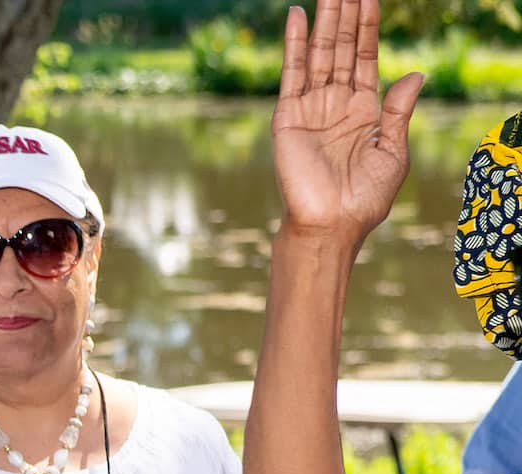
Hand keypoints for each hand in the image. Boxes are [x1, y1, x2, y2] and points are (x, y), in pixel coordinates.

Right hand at [271, 0, 423, 243]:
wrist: (332, 224)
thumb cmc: (365, 198)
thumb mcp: (394, 151)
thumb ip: (399, 112)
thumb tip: (414, 73)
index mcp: (363, 111)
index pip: (365, 58)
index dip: (368, 28)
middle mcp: (335, 104)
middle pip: (340, 49)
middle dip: (344, 16)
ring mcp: (311, 108)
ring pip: (318, 54)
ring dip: (323, 22)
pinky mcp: (288, 117)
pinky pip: (291, 74)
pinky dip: (293, 45)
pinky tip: (296, 17)